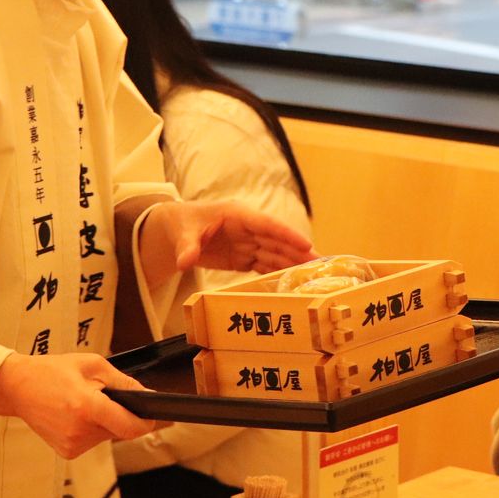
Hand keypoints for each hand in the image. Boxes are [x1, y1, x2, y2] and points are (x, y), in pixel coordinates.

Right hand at [0, 350, 155, 458]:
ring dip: (104, 422)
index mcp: (87, 407)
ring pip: (107, 436)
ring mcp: (72, 444)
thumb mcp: (92, 365)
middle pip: (119, 430)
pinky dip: (91, 429)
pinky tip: (75, 415)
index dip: (145, 422)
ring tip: (83, 403)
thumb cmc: (53, 372)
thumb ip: (123, 382)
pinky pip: (93, 441)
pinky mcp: (67, 452)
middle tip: (102, 396)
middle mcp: (80, 430)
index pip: (129, 426)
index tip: (152, 416)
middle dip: (120, 414)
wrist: (18, 387)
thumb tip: (146, 396)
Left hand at [141, 200, 313, 277]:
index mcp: (237, 215)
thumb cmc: (182, 223)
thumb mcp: (182, 233)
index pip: (266, 224)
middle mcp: (247, 229)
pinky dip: (279, 272)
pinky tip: (293, 282)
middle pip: (277, 240)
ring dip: (294, 263)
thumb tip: (185, 261)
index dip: (286, 234)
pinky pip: (265, 265)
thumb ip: (186, 247)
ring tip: (315, 274)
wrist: (176, 230)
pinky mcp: (244, 257)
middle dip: (298, 251)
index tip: (306, 243)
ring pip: (275, 254)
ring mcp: (247, 243)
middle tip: (322, 263)